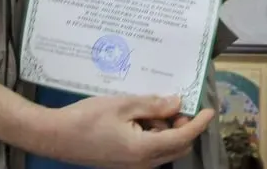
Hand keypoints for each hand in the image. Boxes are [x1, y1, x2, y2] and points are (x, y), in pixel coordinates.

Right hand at [25, 93, 214, 168]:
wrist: (55, 136)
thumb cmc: (87, 118)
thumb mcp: (123, 105)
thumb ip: (153, 105)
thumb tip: (177, 104)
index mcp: (143, 150)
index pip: (182, 137)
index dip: (198, 123)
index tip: (210, 110)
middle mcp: (141, 164)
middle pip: (176, 147)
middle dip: (183, 126)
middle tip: (176, 104)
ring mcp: (131, 166)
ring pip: (163, 149)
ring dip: (165, 129)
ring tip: (151, 106)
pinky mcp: (123, 163)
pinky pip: (148, 151)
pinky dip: (152, 134)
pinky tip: (140, 116)